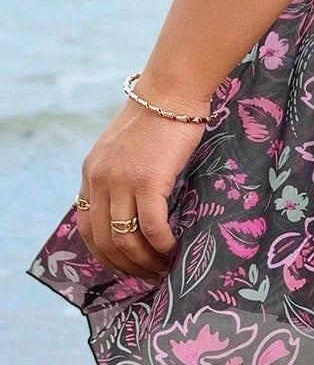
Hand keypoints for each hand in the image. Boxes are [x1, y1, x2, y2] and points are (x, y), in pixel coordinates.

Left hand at [76, 80, 211, 280]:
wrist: (172, 89)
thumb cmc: (157, 113)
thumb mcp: (123, 146)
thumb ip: (119, 173)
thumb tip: (132, 205)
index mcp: (91, 172)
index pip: (87, 227)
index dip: (106, 254)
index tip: (127, 264)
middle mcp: (99, 180)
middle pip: (105, 240)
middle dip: (127, 265)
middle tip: (149, 275)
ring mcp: (122, 181)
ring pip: (127, 239)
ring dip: (145, 261)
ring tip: (164, 267)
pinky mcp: (148, 180)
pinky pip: (152, 227)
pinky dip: (162, 245)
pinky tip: (174, 248)